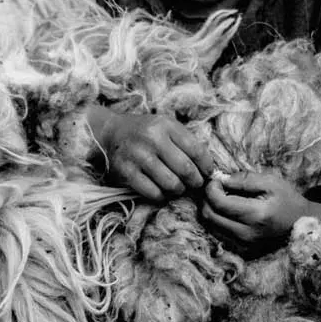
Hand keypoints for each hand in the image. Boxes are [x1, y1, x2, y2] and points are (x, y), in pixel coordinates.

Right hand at [87, 107, 213, 200]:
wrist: (111, 133)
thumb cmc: (146, 132)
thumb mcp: (166, 127)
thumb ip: (187, 142)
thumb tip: (208, 169)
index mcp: (166, 125)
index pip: (196, 151)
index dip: (206, 167)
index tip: (207, 173)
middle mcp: (152, 138)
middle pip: (186, 170)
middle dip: (195, 182)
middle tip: (194, 184)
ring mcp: (138, 156)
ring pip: (171, 184)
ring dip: (178, 190)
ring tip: (178, 187)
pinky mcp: (126, 172)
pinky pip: (153, 193)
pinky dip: (161, 196)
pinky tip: (161, 190)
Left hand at [202, 170, 320, 249]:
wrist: (301, 224)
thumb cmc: (287, 199)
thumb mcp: (271, 182)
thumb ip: (244, 179)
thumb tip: (220, 179)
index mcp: (255, 215)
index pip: (218, 202)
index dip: (211, 187)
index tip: (217, 179)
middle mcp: (246, 233)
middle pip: (209, 215)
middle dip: (207, 197)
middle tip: (217, 186)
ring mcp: (243, 243)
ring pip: (210, 225)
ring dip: (210, 208)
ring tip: (222, 197)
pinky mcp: (241, 248)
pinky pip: (217, 232)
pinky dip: (217, 219)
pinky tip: (227, 210)